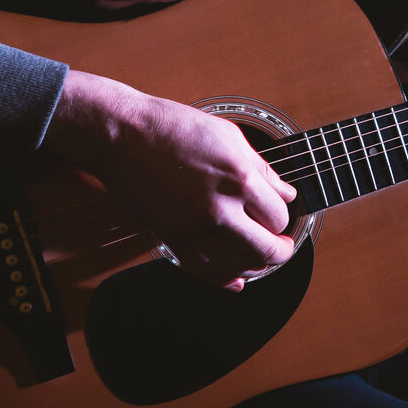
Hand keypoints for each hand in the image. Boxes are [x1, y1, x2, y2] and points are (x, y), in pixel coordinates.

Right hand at [43, 70, 297, 290]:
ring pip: (239, 268)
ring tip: (260, 257)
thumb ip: (261, 168)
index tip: (281, 212)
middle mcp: (219, 208)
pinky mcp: (171, 238)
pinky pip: (204, 272)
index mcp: (238, 178)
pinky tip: (235, 279)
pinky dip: (225, 281)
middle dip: (281, 251)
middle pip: (266, 250)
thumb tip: (285, 191)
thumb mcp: (228, 135)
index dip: (285, 216)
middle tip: (283, 245)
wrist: (121, 135)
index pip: (279, 215)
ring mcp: (193, 228)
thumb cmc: (171, 127)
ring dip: (256, 267)